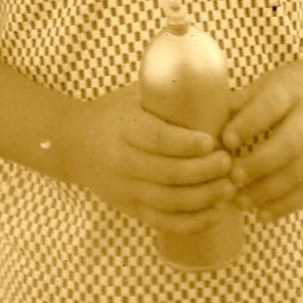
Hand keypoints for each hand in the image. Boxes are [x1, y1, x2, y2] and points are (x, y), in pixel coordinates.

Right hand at [68, 83, 235, 233]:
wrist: (72, 144)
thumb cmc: (113, 113)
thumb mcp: (133, 95)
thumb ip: (166, 91)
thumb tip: (211, 79)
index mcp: (124, 129)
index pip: (157, 139)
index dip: (186, 143)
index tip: (212, 141)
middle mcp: (123, 162)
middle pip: (167, 174)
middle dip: (203, 172)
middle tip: (229, 162)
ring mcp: (125, 190)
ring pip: (169, 203)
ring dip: (204, 198)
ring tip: (230, 186)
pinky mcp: (130, 209)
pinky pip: (164, 223)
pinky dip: (193, 222)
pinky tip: (216, 211)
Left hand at [221, 56, 302, 222]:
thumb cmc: (293, 85)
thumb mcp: (269, 81)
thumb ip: (242, 100)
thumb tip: (209, 121)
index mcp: (290, 91)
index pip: (270, 107)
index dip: (247, 124)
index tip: (225, 140)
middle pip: (287, 144)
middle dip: (258, 165)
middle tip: (231, 179)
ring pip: (299, 172)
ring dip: (268, 191)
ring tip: (241, 203)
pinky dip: (287, 205)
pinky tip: (263, 215)